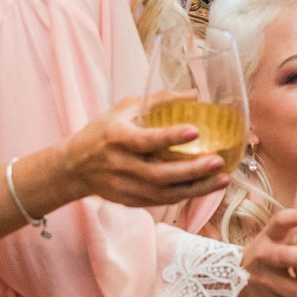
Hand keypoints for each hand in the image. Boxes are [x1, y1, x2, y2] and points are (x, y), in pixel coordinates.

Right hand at [60, 99, 230, 209]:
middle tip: (218, 161)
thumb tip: (194, 94)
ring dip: (196, 189)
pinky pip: (161, 202)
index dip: (169, 137)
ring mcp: (125, 187)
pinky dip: (185, 196)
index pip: (145, 140)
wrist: (74, 168)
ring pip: (164, 194)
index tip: (194, 131)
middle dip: (192, 170)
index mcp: (117, 137)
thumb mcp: (123, 109)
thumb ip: (158, 101)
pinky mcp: (130, 202)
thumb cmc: (103, 132)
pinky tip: (206, 187)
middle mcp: (120, 165)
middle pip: (159, 174)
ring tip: (222, 178)